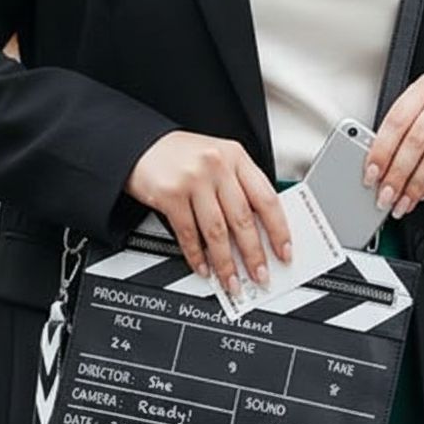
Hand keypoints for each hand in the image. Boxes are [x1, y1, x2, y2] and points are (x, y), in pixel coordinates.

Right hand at [124, 131, 292, 296]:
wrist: (139, 143)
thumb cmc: (182, 155)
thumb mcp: (219, 160)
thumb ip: (240, 188)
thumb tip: (259, 231)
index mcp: (236, 157)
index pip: (267, 198)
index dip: (279, 230)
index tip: (284, 252)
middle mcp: (217, 166)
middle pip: (243, 219)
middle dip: (254, 254)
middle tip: (260, 276)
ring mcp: (193, 179)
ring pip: (217, 231)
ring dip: (226, 263)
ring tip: (231, 280)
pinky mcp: (170, 194)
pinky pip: (188, 234)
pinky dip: (197, 256)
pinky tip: (203, 268)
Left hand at [362, 74, 423, 218]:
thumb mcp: (420, 118)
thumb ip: (399, 138)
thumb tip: (377, 172)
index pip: (396, 120)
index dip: (381, 152)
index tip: (371, 176)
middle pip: (416, 140)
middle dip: (397, 174)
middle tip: (386, 195)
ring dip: (415, 185)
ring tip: (404, 201)